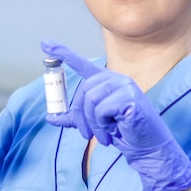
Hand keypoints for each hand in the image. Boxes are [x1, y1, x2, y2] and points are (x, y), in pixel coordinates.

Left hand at [40, 41, 190, 190]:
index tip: (45, 44)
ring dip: (93, 123)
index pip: (82, 64)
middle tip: (87, 133)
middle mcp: (115, 79)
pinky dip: (102, 125)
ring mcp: (124, 86)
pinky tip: (112, 132)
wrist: (146, 147)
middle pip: (84, 89)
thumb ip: (75, 118)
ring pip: (91, 99)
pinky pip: (102, 109)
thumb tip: (51, 117)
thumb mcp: (94, 124)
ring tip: (103, 134)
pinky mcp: (130, 97)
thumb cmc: (123, 132)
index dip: (63, 53)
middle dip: (81, 115)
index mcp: (106, 82)